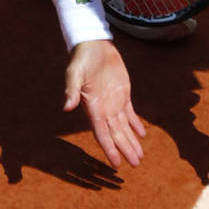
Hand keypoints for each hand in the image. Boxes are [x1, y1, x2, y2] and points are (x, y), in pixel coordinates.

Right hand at [64, 39, 145, 167]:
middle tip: (135, 165)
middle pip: (116, 134)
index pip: (102, 134)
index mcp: (93, 107)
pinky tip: (142, 135)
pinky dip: (136, 124)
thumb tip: (66, 108)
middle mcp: (104, 109)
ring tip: (140, 157)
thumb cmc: (81, 58)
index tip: (116, 164)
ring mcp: (114, 102)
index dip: (110, 149)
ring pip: (124, 127)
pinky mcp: (123, 92)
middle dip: (125, 149)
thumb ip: (71, 90)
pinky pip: (130, 112)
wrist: (92, 44)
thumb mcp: (74, 73)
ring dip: (131, 141)